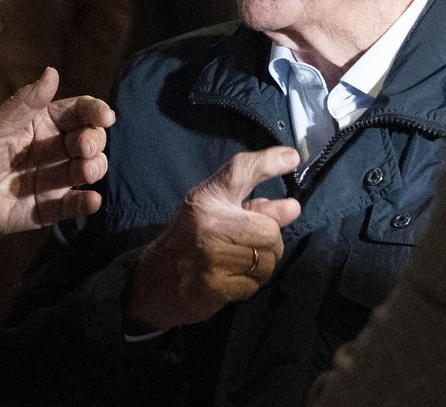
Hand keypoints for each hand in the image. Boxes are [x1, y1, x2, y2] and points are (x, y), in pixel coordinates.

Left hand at [0, 66, 115, 235]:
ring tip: (84, 170)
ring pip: (88, 169)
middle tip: (82, 148)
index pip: (78, 112)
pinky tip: (92, 200)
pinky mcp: (49, 206)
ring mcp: (53, 178)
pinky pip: (74, 205)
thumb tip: (52, 71)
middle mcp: (53, 149)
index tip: (105, 117)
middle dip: (94, 141)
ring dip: (94, 167)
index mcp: (43, 123)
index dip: (95, 111)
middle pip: (89, 139)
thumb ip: (27, 101)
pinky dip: (86, 203)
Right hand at [126, 146, 301, 332]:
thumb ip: (252, 207)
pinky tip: (229, 281)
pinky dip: (248, 285)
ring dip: (261, 266)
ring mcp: (211, 255)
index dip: (268, 162)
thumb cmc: (187, 241)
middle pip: (269, 230)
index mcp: (206, 198)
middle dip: (269, 242)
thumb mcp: (212, 214)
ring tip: (238, 264)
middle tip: (252, 246)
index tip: (292, 158)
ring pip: (267, 261)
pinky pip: (253, 285)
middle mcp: (209, 222)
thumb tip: (292, 208)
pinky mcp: (213, 286)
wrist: (152, 282)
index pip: (240, 171)